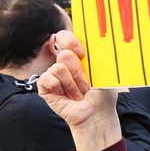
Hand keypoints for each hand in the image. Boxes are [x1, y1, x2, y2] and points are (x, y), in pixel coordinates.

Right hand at [36, 31, 122, 150]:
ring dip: (73, 84)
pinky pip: (47, 79)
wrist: (96, 113)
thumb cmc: (102, 93)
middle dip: (79, 72)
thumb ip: (97, 55)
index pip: (65, 37)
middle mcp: (63, 63)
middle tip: (86, 84)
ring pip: (58, 68)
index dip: (71, 41)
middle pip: (64, 54)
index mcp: (77, 55)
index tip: (82, 54)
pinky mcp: (44, 86)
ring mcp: (53, 74)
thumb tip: (98, 40)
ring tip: (78, 93)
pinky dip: (60, 89)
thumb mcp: (105, 72)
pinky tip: (66, 96)